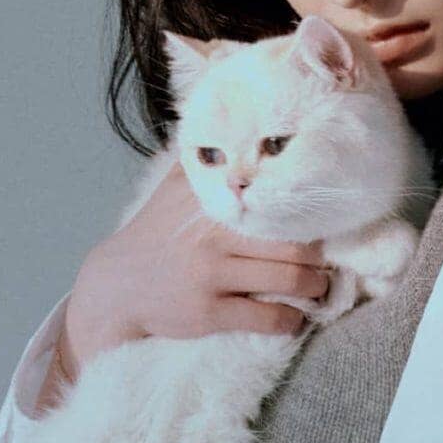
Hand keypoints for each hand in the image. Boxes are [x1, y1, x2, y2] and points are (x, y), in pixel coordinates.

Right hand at [62, 157, 332, 370]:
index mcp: (211, 200)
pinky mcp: (209, 313)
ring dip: (314, 288)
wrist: (117, 286)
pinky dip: (291, 321)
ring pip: (289, 280)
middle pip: (294, 243)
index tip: (324, 217)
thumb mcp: (174, 189)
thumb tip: (237, 121)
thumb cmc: (156, 235)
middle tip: (326, 261)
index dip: (308, 210)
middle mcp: (213, 235)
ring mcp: (211, 275)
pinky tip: (294, 318)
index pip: (276, 199)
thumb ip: (205, 160)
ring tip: (318, 287)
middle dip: (319, 257)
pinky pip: (268, 318)